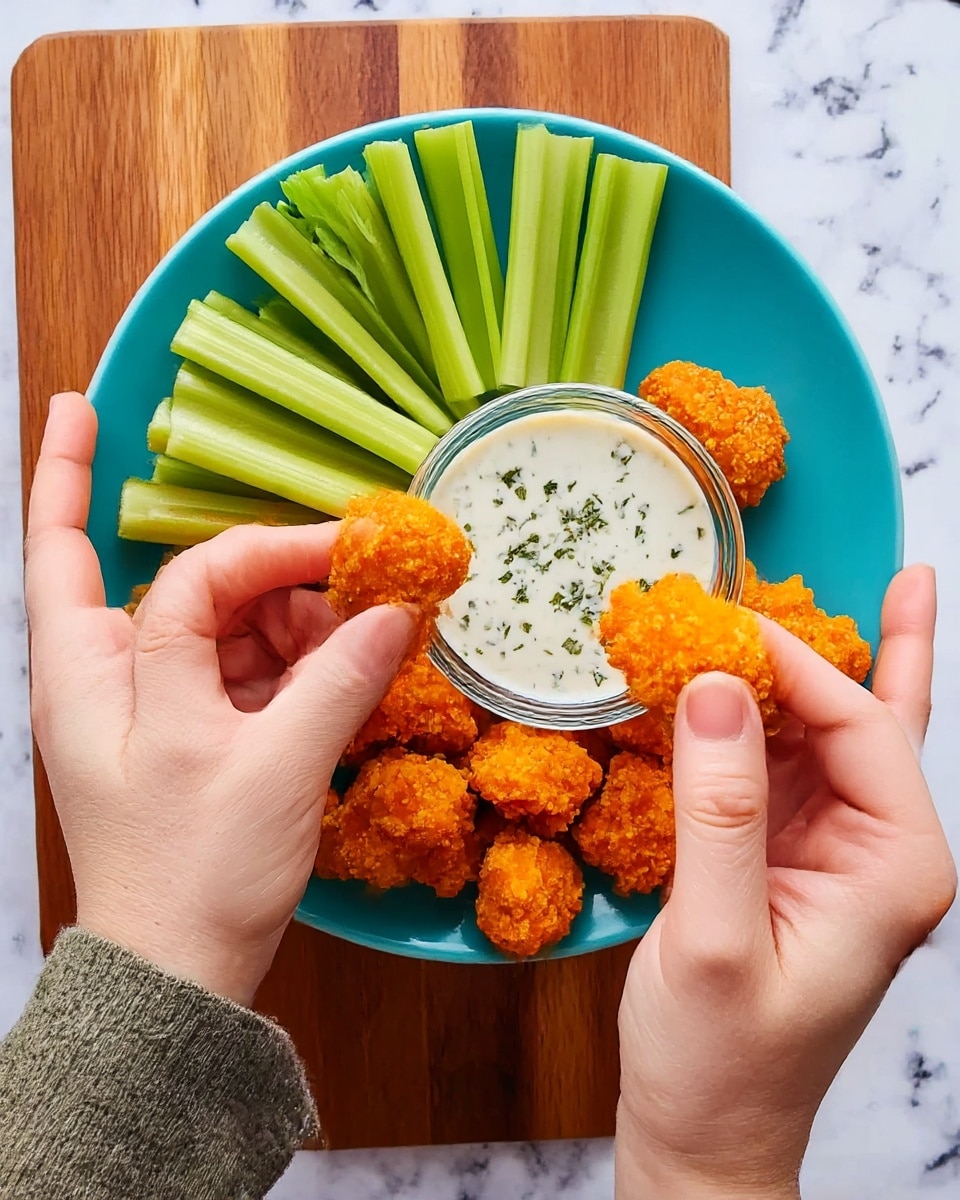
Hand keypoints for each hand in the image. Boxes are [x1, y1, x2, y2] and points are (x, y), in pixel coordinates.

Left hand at [25, 393, 415, 1004]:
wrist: (181, 977)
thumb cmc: (194, 875)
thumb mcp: (270, 770)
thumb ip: (334, 679)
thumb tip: (395, 611)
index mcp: (91, 673)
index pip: (132, 558)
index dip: (152, 498)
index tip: (149, 428)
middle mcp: (117, 676)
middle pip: (185, 579)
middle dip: (267, 566)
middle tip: (355, 561)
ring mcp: (164, 705)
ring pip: (231, 622)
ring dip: (299, 618)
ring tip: (369, 629)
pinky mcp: (204, 731)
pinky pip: (255, 668)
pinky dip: (305, 660)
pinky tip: (354, 663)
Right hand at [615, 566, 955, 1198]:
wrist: (704, 1135)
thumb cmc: (720, 1064)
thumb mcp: (717, 939)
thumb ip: (720, 811)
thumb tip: (715, 686)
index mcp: (897, 868)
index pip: (865, 726)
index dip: (799, 662)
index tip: (721, 619)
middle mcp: (881, 849)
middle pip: (875, 716)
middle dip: (864, 644)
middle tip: (882, 565)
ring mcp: (834, 850)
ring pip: (828, 733)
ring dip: (800, 671)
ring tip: (791, 598)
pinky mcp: (786, 853)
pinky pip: (779, 763)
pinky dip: (755, 715)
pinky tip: (746, 676)